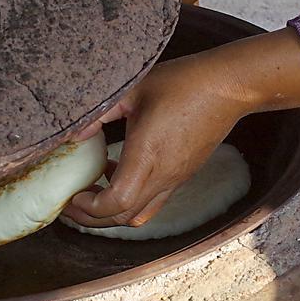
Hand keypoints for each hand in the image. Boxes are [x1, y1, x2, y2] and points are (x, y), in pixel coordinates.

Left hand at [64, 29, 299, 227]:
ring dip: (113, 213)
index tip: (72, 195)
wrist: (229, 86)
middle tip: (72, 202)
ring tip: (93, 192)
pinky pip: (154, 202)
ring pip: (140, 215)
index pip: (117, 203)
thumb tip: (70, 137)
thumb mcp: (132, 89)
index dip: (89, 208)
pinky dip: (131, 200)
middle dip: (93, 217)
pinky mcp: (184, 174)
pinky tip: (119, 172)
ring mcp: (176, 178)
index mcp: (148, 155)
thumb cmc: (182, 82)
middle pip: (124, 218)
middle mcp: (164, 175)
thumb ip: (98, 114)